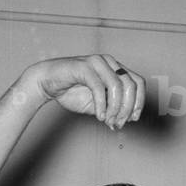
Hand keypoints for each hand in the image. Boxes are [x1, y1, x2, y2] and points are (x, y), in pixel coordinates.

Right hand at [23, 54, 145, 130]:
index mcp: (115, 68)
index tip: (132, 119)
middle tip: (117, 123)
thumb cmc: (70, 91)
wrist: (46, 83)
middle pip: (131, 85)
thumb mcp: (96, 105)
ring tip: (108, 121)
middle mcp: (109, 62)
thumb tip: (123, 122)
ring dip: (115, 108)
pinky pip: (99, 88)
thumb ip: (111, 110)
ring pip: (117, 86)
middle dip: (127, 108)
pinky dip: (102, 105)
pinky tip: (99, 116)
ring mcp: (97, 62)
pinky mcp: (84, 67)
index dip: (139, 102)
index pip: (138, 82)